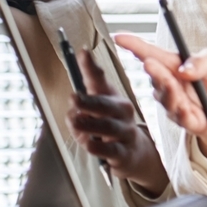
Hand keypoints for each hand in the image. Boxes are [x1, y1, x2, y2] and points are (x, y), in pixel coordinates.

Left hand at [65, 48, 168, 195]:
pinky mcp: (125, 152)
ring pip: (109, 127)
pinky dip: (99, 147)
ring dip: (90, 124)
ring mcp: (125, 132)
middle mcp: (122, 112)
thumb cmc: (110, 128)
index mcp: (112, 98)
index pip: (99, 80)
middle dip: (90, 101)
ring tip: (75, 121)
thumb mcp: (96, 113)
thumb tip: (72, 108)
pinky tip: (90, 145)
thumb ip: (81, 107)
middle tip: (74, 98)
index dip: (90, 67)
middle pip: (106, 105)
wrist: (134, 153)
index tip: (82, 53)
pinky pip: (112, 150)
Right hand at [113, 33, 206, 166]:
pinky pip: (183, 118)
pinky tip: (185, 108)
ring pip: (167, 98)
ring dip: (168, 90)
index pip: (151, 54)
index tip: (118, 37)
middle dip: (153, 70)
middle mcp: (169, 85)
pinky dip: (183, 113)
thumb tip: (185, 69)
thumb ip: (204, 61)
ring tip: (171, 82)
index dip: (134, 45)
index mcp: (174, 66)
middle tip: (149, 62)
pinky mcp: (188, 122)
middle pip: (156, 77)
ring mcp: (175, 104)